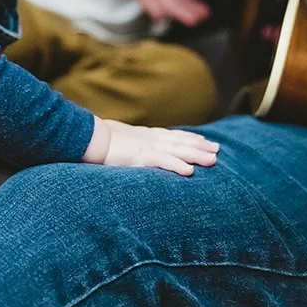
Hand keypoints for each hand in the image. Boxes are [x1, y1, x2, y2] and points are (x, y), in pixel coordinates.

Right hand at [83, 117, 218, 175]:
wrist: (89, 137)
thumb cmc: (99, 140)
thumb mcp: (118, 140)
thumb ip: (128, 144)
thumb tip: (129, 149)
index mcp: (144, 135)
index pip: (171, 135)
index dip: (188, 137)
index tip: (202, 139)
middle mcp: (150, 139)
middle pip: (180, 142)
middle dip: (200, 146)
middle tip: (217, 149)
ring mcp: (147, 147)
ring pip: (178, 150)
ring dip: (196, 155)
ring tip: (213, 160)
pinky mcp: (141, 157)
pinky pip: (163, 162)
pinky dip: (177, 165)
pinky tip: (190, 171)